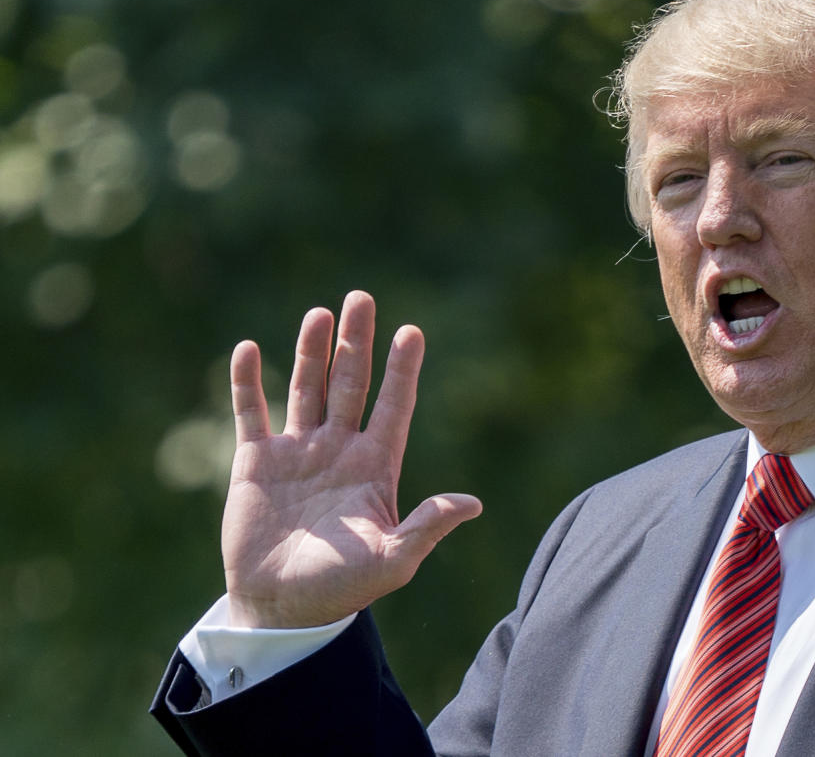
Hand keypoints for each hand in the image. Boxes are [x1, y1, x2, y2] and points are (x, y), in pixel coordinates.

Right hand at [221, 290, 481, 627]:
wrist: (281, 608)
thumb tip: (473, 503)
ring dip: (311, 351)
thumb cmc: (343, 588)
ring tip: (320, 313)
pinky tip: (250, 349)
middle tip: (361, 298)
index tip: (412, 332)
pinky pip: (251, 412)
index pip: (393, 406)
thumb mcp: (392, 560)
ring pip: (306, 387)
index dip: (402, 370)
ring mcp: (298, 451)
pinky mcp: (256, 462)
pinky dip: (248, 382)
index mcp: (375, 466)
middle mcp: (339, 449)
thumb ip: (427, 528)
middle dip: (356, 342)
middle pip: (350, 383)